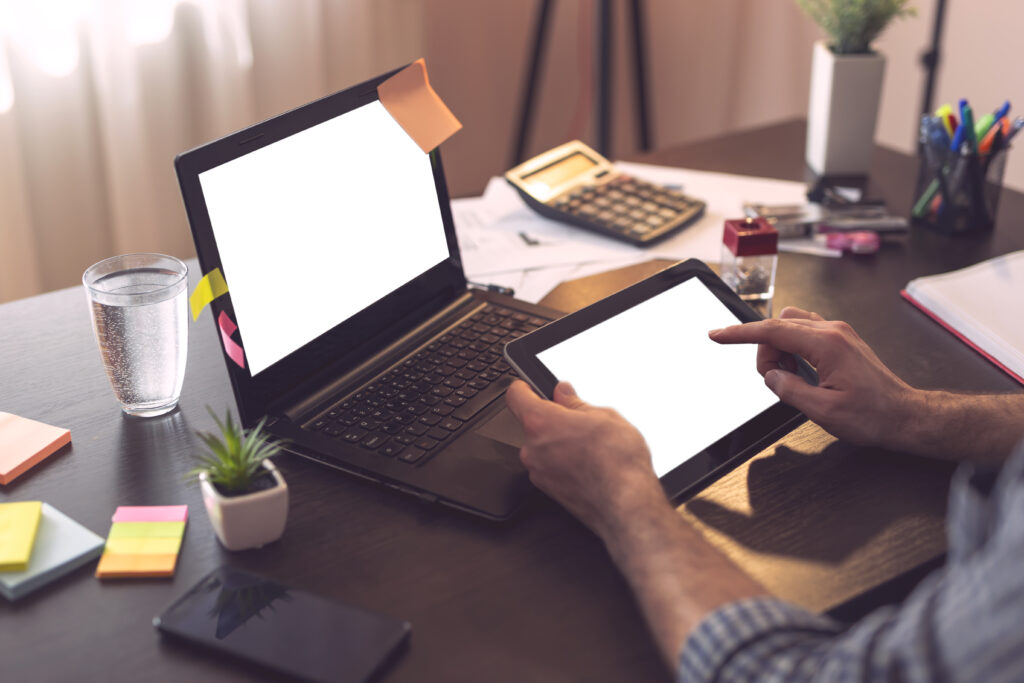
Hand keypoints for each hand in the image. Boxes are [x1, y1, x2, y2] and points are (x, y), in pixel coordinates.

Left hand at [505, 380, 665, 537]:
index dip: (524, 387)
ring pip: (544, 448)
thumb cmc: (618, 463)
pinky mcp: (549, 492)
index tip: (530, 386)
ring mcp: (539, 473)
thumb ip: (576, 403)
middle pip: (533, 424)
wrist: (627, 506)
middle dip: (554, 420)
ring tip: (592, 447)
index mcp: (541, 422)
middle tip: (580, 420)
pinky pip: (551, 468)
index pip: (516, 395)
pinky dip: (565, 464)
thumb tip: (564, 394)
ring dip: (560, 444)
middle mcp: (532, 449)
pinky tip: (590, 465)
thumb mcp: (604, 416)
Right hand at [708, 307, 916, 447]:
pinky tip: (800, 370)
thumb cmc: (873, 416)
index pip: (772, 331)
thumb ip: (789, 389)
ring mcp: (838, 332)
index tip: (718, 335)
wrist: (904, 416)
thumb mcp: (823, 411)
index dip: (740, 334)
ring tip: (790, 377)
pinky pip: (804, 331)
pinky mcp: (841, 339)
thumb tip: (772, 376)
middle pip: (778, 326)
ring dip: (779, 348)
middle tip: (776, 381)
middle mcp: (832, 331)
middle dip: (766, 352)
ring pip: (790, 325)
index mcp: (827, 345)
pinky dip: (792, 347)